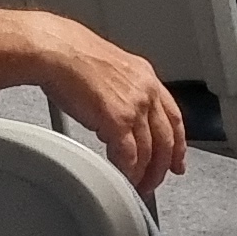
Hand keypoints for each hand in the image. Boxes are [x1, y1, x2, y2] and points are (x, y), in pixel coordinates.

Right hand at [32, 24, 185, 191]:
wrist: (56, 50)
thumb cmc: (71, 55)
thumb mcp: (110, 69)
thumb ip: (121, 92)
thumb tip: (115, 117)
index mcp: (146, 77)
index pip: (174, 117)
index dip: (179, 144)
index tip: (177, 161)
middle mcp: (146, 91)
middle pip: (166, 140)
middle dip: (162, 167)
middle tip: (153, 182)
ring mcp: (135, 106)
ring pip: (149, 152)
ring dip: (143, 174)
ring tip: (135, 185)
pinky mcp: (117, 120)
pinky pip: (129, 156)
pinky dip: (127, 171)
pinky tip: (122, 176)